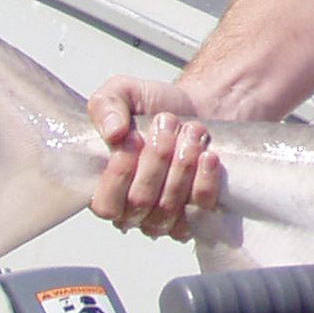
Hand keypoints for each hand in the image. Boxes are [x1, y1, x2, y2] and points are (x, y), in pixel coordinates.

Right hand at [87, 76, 221, 239]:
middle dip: (157, 158)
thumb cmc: (154, 107)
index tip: (134, 137)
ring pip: (169, 208)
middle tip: (169, 122)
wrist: (199, 108)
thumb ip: (106, 105)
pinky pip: (200, 210)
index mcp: (105, 190)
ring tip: (192, 130)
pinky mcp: (198, 214)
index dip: (120, 174)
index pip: (106, 205)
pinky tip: (208, 156)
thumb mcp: (123, 93)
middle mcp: (132, 213)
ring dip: (182, 166)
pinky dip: (204, 181)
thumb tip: (112, 133)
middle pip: (140, 202)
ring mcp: (166, 218)